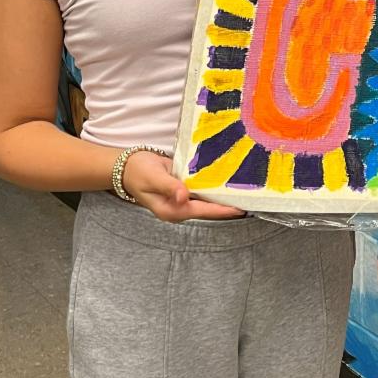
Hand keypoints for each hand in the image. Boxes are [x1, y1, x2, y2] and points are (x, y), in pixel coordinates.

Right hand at [120, 150, 245, 220]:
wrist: (127, 166)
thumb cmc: (138, 171)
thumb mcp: (153, 177)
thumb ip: (170, 186)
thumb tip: (184, 197)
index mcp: (172, 210)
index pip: (203, 211)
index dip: (223, 210)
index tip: (241, 208)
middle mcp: (180, 208)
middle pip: (209, 209)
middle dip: (228, 205)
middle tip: (251, 198)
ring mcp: (182, 201)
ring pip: (207, 201)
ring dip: (223, 197)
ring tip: (246, 191)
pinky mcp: (183, 192)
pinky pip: (202, 193)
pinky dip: (214, 189)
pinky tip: (228, 182)